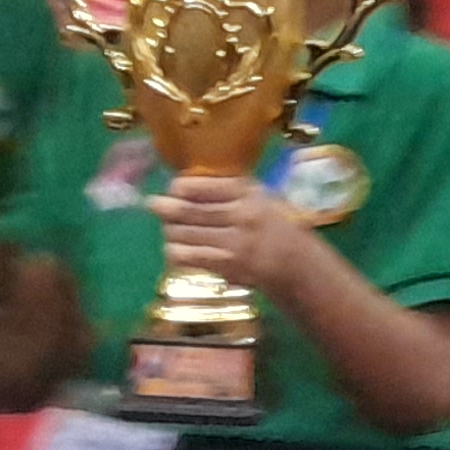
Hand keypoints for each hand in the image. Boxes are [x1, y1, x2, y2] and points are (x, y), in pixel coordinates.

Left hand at [152, 172, 301, 291]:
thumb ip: (228, 190)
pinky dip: (176, 252)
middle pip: (189, 210)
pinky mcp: (227, 265)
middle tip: (153, 204)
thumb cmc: (274, 226)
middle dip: (166, 208)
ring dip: (170, 231)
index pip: (202, 186)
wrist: (296, 263)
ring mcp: (235, 242)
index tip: (173, 188)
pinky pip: (188, 256)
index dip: (180, 187)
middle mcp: (242, 215)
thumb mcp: (260, 197)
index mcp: (249, 193)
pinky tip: (176, 249)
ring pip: (184, 234)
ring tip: (169, 229)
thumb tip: (184, 184)